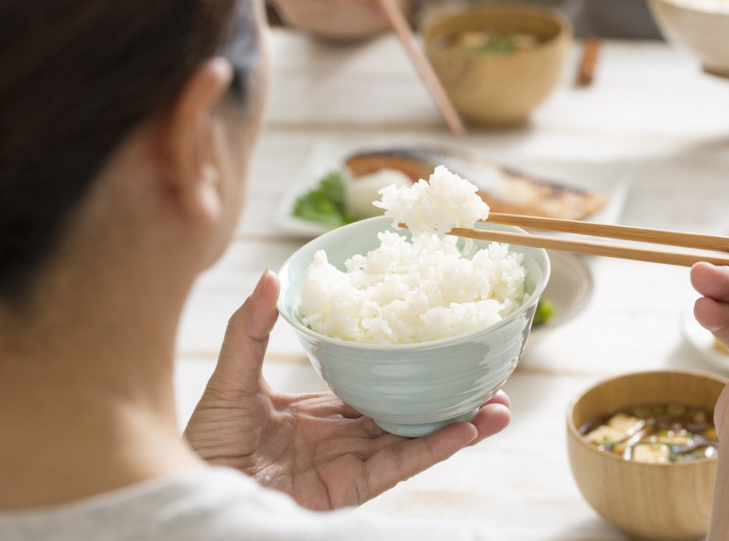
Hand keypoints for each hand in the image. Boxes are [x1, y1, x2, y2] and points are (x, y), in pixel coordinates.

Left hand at [184, 270, 510, 509]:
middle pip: (409, 411)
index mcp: (323, 411)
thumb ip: (252, 329)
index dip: (411, 364)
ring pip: (416, 438)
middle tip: (491, 373)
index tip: (442, 339)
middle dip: (450, 395)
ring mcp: (352, 464)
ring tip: (500, 404)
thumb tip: (271, 275)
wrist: (191, 490)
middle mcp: (344, 437)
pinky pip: (400, 465)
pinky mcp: (352, 489)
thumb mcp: (231, 377)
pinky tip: (467, 430)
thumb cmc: (205, 443)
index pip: (377, 383)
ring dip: (460, 423)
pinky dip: (435, 448)